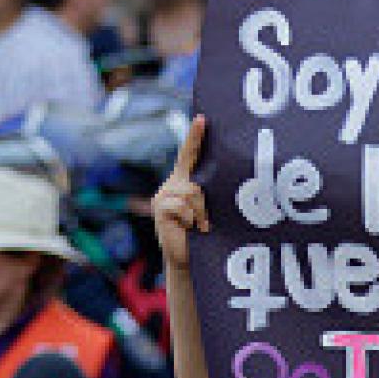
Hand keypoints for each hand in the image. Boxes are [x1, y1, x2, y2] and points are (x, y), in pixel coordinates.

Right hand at [152, 115, 209, 270]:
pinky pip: (181, 204)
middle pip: (194, 179)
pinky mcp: (160, 208)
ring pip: (191, 191)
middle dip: (205, 201)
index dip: (195, 136)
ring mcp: (164, 195)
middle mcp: (172, 185)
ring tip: (201, 226)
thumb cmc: (205, 236)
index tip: (203, 118)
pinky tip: (190, 228)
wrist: (189, 259)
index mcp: (186, 181)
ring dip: (201, 212)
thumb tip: (218, 183)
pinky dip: (190, 217)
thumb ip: (209, 194)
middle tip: (207, 221)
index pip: (190, 154)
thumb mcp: (210, 211)